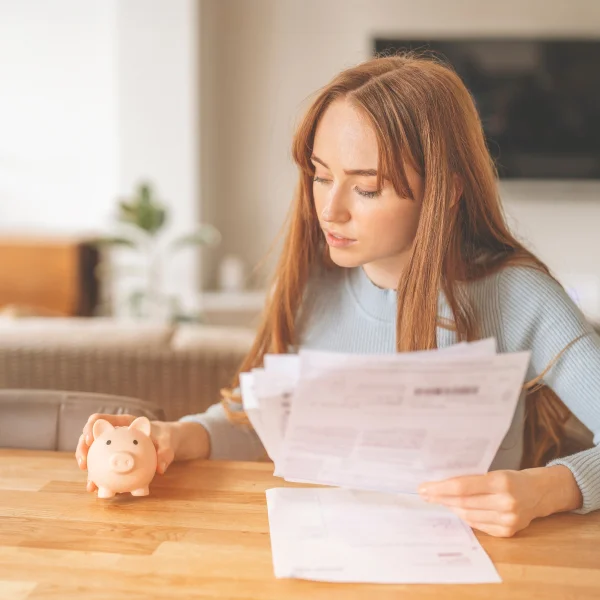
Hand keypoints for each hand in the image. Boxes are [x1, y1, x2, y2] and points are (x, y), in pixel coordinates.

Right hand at [75, 413, 175, 492]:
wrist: (168, 444)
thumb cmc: (166, 437)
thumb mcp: (168, 442)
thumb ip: (165, 452)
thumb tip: (160, 468)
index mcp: (123, 422)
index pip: (100, 419)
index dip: (91, 427)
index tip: (91, 440)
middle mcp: (114, 433)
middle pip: (90, 436)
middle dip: (82, 449)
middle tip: (84, 463)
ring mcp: (112, 446)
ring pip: (93, 454)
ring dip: (88, 468)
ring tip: (90, 483)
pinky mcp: (113, 458)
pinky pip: (102, 467)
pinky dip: (98, 477)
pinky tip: (97, 489)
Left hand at [418, 469, 547, 537]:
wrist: (541, 493)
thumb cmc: (514, 478)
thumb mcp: (496, 471)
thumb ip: (473, 479)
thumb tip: (442, 483)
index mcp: (502, 482)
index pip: (463, 486)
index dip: (440, 488)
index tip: (424, 487)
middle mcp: (506, 503)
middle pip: (463, 503)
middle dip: (440, 498)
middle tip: (425, 494)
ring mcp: (508, 520)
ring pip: (468, 516)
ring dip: (450, 508)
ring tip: (439, 501)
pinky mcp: (508, 532)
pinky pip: (478, 525)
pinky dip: (465, 517)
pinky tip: (457, 510)